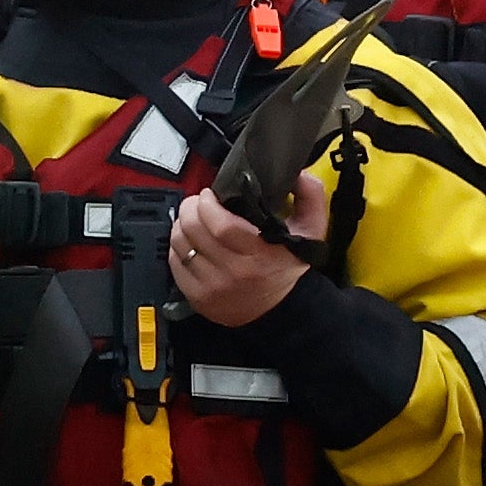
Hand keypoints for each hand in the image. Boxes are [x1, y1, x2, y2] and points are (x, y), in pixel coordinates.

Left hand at [172, 174, 327, 327]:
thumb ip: (310, 198)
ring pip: (180, 244)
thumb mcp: (310, 232)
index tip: (209, 195)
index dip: (207, 204)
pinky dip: (177, 247)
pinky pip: (174, 264)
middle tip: (198, 202)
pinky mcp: (198, 297)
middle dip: (190, 208)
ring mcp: (213, 286)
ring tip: (192, 219)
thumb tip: (299, 175)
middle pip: (194, 230)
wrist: (278, 310)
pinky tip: (189, 242)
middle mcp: (233, 272)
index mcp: (259, 254)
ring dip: (181, 225)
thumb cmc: (287, 266)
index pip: (220, 225)